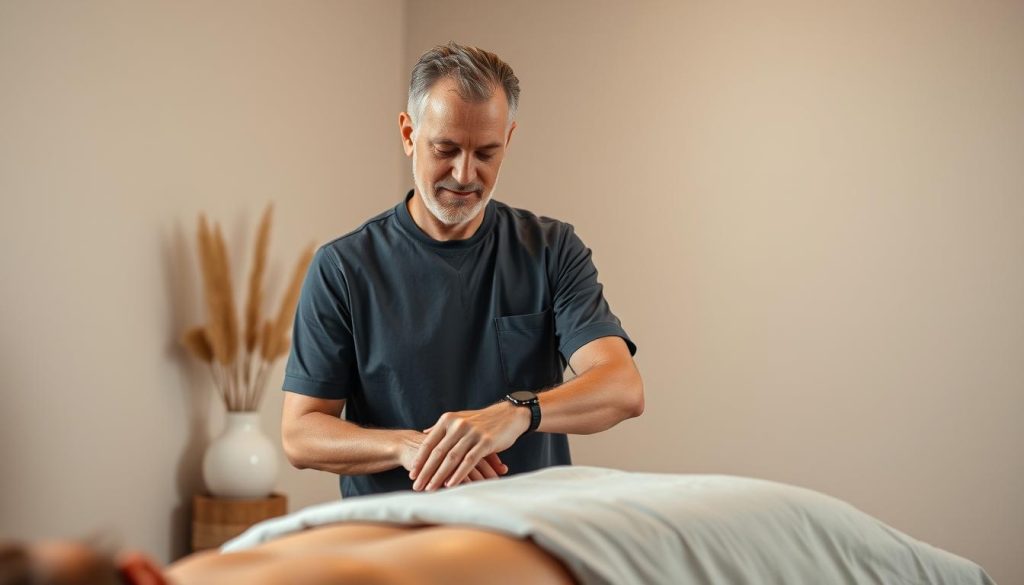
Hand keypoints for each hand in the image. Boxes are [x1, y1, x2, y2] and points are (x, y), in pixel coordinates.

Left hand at [411, 401, 529, 490]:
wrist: (509, 415)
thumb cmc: (482, 420)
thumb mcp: (460, 419)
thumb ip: (442, 427)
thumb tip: (424, 433)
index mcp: (448, 419)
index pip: (429, 442)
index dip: (420, 459)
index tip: (412, 474)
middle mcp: (458, 425)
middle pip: (437, 452)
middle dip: (426, 471)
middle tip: (417, 486)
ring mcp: (472, 433)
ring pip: (451, 458)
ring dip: (439, 475)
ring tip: (430, 488)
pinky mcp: (485, 442)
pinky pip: (469, 461)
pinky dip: (458, 474)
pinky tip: (450, 484)